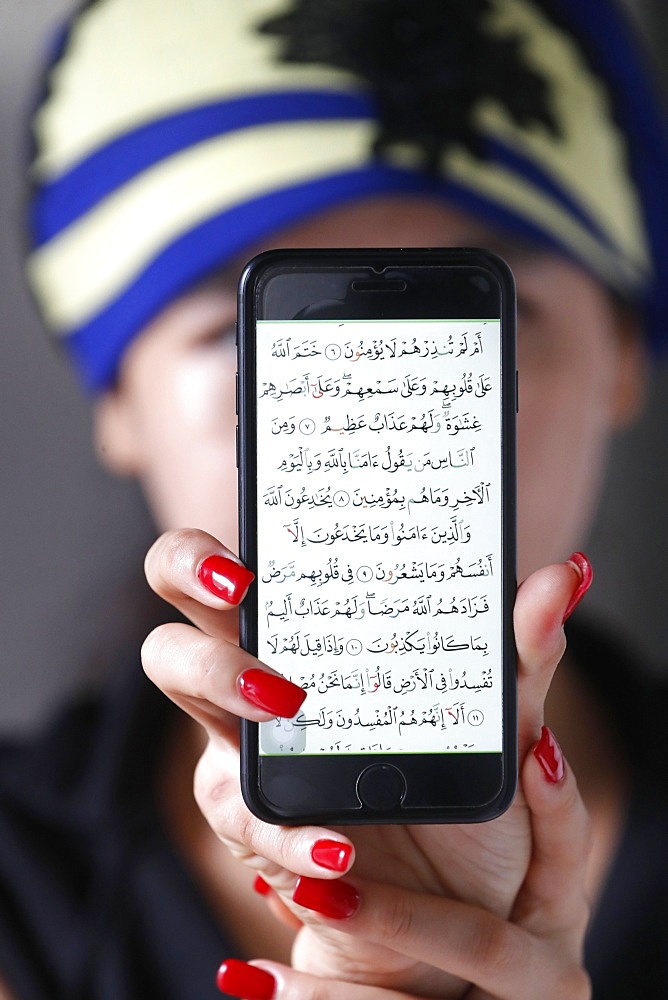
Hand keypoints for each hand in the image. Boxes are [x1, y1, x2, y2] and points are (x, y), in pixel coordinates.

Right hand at [143, 529, 591, 995]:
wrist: (465, 894)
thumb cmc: (468, 784)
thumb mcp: (503, 718)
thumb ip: (522, 650)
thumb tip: (567, 574)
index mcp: (306, 635)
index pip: (222, 575)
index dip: (201, 563)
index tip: (246, 574)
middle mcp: (257, 684)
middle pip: (168, 643)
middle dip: (193, 641)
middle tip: (261, 652)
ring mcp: (246, 756)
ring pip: (194, 738)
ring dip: (231, 714)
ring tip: (302, 734)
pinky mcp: (258, 826)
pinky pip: (247, 823)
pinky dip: (288, 837)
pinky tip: (337, 850)